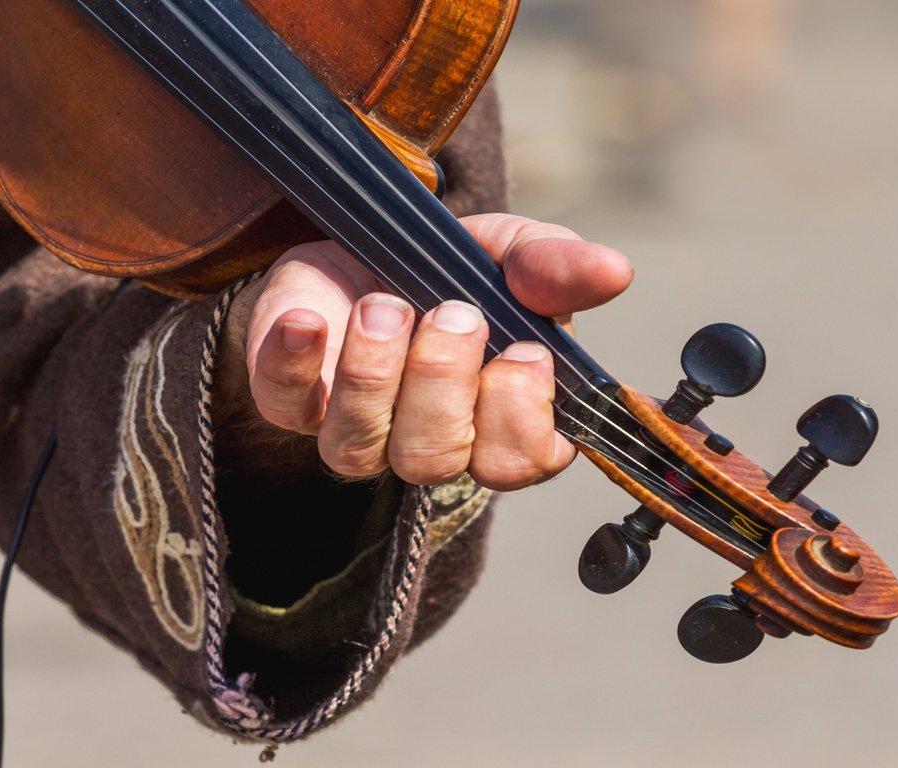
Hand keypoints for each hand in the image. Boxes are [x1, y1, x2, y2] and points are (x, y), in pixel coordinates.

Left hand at [224, 214, 632, 490]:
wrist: (363, 239)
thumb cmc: (451, 266)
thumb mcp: (512, 255)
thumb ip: (557, 266)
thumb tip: (615, 270)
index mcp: (493, 420)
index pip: (517, 464)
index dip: (520, 420)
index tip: (525, 351)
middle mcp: (422, 438)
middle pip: (435, 459)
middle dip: (444, 383)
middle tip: (455, 312)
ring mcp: (351, 424)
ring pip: (359, 449)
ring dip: (377, 374)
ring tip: (387, 304)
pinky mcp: (288, 395)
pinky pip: (282, 402)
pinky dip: (295, 362)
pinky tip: (310, 321)